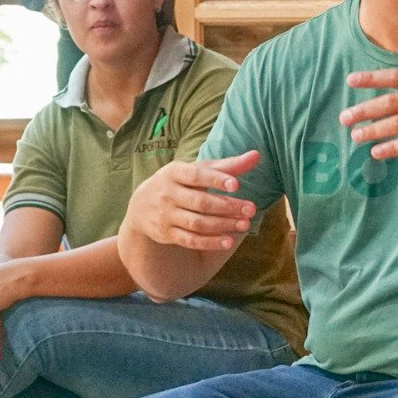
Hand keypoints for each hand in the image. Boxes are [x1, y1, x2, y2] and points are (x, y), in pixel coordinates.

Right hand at [122, 151, 259, 251]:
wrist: (140, 205)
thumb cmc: (180, 183)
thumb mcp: (197, 170)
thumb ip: (227, 165)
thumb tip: (257, 155)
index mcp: (175, 172)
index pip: (197, 176)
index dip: (217, 180)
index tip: (237, 184)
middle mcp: (168, 193)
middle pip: (201, 202)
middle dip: (227, 207)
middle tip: (251, 209)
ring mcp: (166, 215)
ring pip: (197, 223)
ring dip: (222, 225)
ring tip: (244, 225)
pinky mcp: (166, 234)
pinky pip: (190, 240)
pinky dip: (209, 242)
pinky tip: (228, 241)